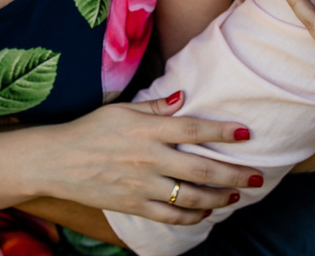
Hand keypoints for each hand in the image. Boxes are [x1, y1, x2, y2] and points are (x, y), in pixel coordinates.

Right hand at [31, 93, 261, 224]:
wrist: (57, 160)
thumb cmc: (90, 129)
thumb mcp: (120, 109)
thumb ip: (153, 105)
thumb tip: (182, 97)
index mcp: (147, 129)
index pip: (193, 128)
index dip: (222, 130)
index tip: (246, 132)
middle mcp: (149, 158)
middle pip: (201, 167)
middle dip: (233, 173)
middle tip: (257, 176)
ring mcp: (142, 184)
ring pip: (191, 196)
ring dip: (219, 198)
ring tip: (236, 195)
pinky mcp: (134, 205)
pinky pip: (170, 216)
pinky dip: (192, 217)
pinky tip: (205, 213)